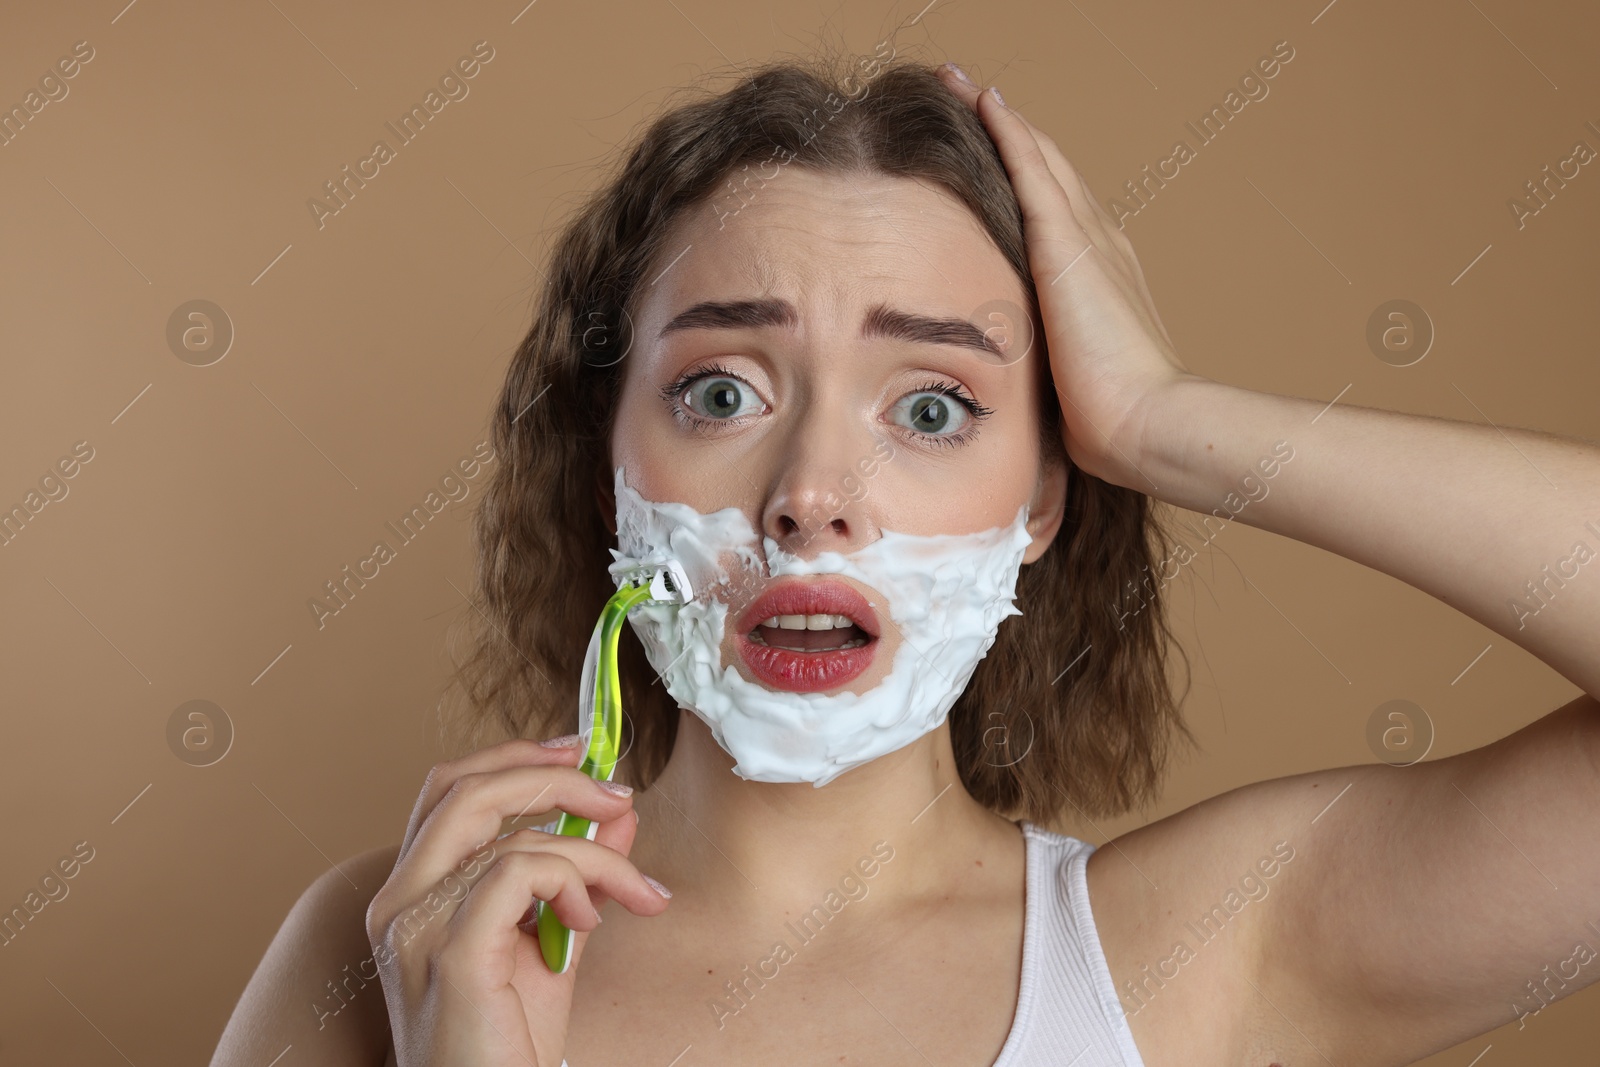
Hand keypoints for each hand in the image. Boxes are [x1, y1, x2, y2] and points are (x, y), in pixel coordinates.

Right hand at [365, 737, 671, 1066]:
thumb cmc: (506, 1044)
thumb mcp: (551, 944)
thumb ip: (575, 876)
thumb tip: (617, 816)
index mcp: (410, 894)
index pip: (449, 790)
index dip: (514, 756)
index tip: (579, 753)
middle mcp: (399, 904)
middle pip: (467, 788)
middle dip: (555, 777)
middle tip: (618, 796)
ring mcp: (417, 929)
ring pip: (512, 835)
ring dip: (592, 854)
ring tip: (629, 893)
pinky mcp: (453, 955)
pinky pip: (520, 873)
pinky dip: (571, 881)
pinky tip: (588, 920)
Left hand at [937, 63, 1199, 489]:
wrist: (1144, 423)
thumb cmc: (1109, 422)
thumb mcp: (1068, 382)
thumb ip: (1045, 368)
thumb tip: (1011, 398)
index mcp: (1100, 277)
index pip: (1056, 212)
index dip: (1025, 176)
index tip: (992, 152)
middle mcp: (1100, 244)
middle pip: (1049, 172)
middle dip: (1009, 134)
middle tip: (968, 97)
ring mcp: (1087, 239)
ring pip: (1037, 159)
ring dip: (999, 119)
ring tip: (960, 84)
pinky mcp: (1067, 244)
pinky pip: (1032, 170)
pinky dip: (1007, 131)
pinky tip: (983, 101)